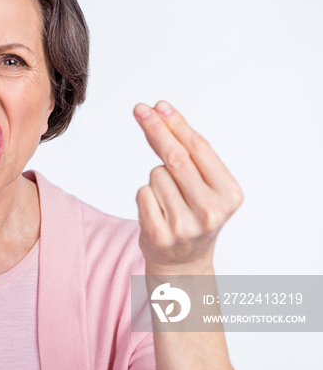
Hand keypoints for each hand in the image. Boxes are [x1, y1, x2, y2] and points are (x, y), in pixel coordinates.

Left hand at [133, 101, 242, 272]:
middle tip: (140, 109)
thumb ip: (190, 154)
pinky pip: (142, 194)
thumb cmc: (194, 215)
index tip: (159, 105)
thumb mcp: (206, 187)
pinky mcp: (159, 234)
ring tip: (169, 201)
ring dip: (156, 179)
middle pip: (175, 157)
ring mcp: (184, 225)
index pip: (199, 149)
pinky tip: (157, 211)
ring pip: (156, 175)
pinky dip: (145, 196)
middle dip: (156, 129)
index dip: (176, 124)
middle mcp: (211, 211)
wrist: (184, 264)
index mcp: (230, 195)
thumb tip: (161, 112)